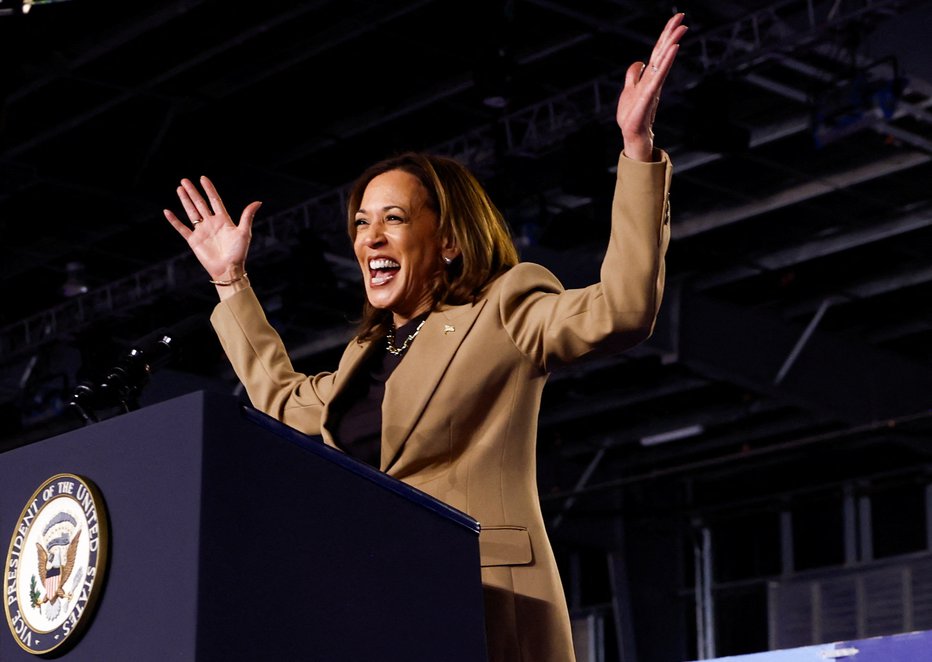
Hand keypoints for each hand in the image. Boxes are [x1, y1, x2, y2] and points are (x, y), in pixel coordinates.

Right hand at [163, 176, 261, 282]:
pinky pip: (181, 228)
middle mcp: (211, 223)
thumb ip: (247, 216)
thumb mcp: (244, 232)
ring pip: (191, 212)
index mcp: (223, 220)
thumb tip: (258, 202)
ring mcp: (201, 231)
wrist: (228, 269)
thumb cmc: (238, 252)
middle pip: (200, 203)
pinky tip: (167, 212)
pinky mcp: (193, 240)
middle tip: (185, 180)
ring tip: (179, 188)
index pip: (214, 200)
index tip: (203, 178)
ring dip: (185, 200)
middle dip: (192, 192)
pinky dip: (174, 220)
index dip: (209, 189)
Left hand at [616, 13, 687, 161]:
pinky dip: (666, 63)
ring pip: (663, 62)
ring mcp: (652, 86)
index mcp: (649, 76)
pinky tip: (673, 51)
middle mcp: (653, 79)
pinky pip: (658, 76)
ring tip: (681, 29)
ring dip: (671, 45)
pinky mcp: (648, 96)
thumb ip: (633, 75)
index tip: (677, 18)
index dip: (666, 34)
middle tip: (682, 17)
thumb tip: (638, 61)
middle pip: (663, 52)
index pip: (658, 51)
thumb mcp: (628, 90)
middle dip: (671, 33)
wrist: (632, 134)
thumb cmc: (631, 115)